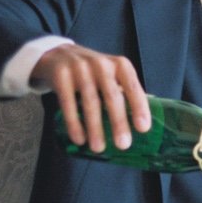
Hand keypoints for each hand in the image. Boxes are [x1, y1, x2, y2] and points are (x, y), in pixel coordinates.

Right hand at [32, 44, 151, 152]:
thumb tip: (141, 123)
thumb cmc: (93, 71)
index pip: (132, 86)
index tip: (143, 128)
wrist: (58, 54)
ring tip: (99, 148)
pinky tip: (79, 139)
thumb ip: (125, 92)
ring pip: (90, 102)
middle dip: (118, 122)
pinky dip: (74, 123)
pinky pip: (68, 103)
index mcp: (119, 65)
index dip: (139, 107)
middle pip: (112, 96)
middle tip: (123, 145)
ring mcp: (80, 68)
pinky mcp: (61, 76)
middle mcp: (101, 64)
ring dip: (95, 128)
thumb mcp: (111, 74)